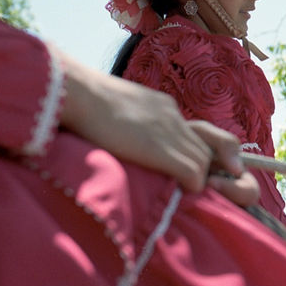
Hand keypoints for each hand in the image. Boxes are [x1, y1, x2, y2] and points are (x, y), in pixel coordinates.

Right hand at [56, 51, 256, 204]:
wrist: (79, 93)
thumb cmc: (81, 101)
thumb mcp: (113, 107)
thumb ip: (127, 119)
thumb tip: (118, 131)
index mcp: (162, 106)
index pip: (193, 132)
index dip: (194, 152)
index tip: (185, 168)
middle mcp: (173, 117)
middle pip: (206, 147)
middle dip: (204, 168)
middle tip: (190, 185)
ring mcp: (171, 132)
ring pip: (204, 161)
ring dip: (198, 179)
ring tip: (183, 191)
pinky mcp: (163, 150)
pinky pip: (194, 173)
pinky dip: (193, 186)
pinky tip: (180, 192)